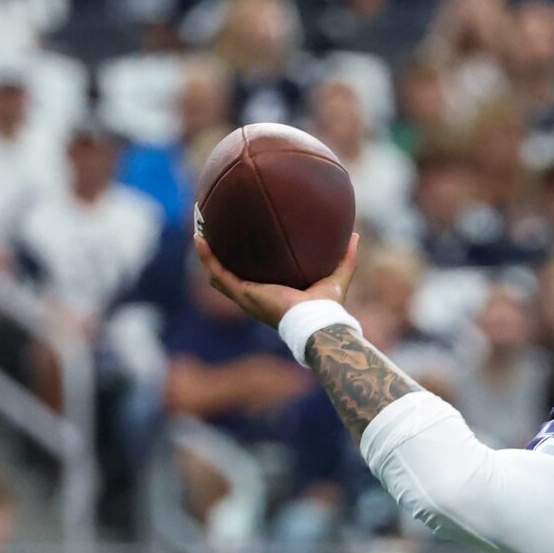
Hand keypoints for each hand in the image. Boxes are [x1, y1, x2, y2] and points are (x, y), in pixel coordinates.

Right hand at [194, 228, 358, 330]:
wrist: (318, 321)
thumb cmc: (328, 307)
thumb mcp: (337, 276)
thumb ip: (346, 257)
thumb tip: (354, 235)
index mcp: (274, 293)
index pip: (255, 276)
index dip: (246, 261)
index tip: (242, 240)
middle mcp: (257, 295)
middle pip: (231, 274)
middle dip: (220, 254)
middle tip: (213, 231)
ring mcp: (247, 296)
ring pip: (218, 275)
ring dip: (207, 255)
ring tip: (199, 232)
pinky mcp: (244, 295)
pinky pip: (218, 274)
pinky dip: (207, 258)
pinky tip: (199, 239)